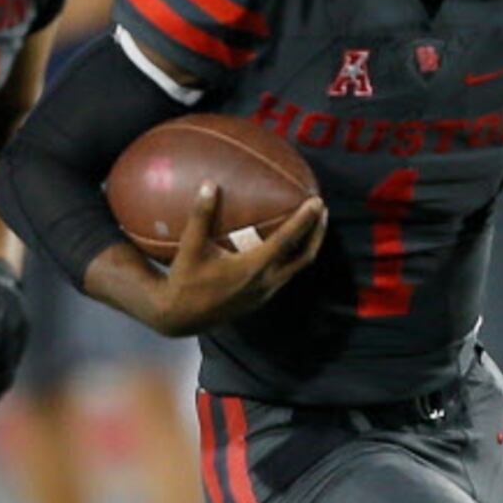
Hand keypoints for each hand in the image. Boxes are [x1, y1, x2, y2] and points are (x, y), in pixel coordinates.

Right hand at [140, 184, 325, 337]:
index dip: (304, 221)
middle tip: (322, 209)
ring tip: (311, 225)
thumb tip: (210, 184)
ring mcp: (265, 293)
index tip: (317, 202)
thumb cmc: (185, 281)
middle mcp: (266, 282)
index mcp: (253, 268)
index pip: (287, 241)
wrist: (181, 318)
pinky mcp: (260, 298)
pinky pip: (285, 274)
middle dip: (316, 233)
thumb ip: (201, 216)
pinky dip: (292, 256)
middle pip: (304, 257)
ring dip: (307, 245)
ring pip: (296, 267)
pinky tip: (285, 245)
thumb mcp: (190, 247)